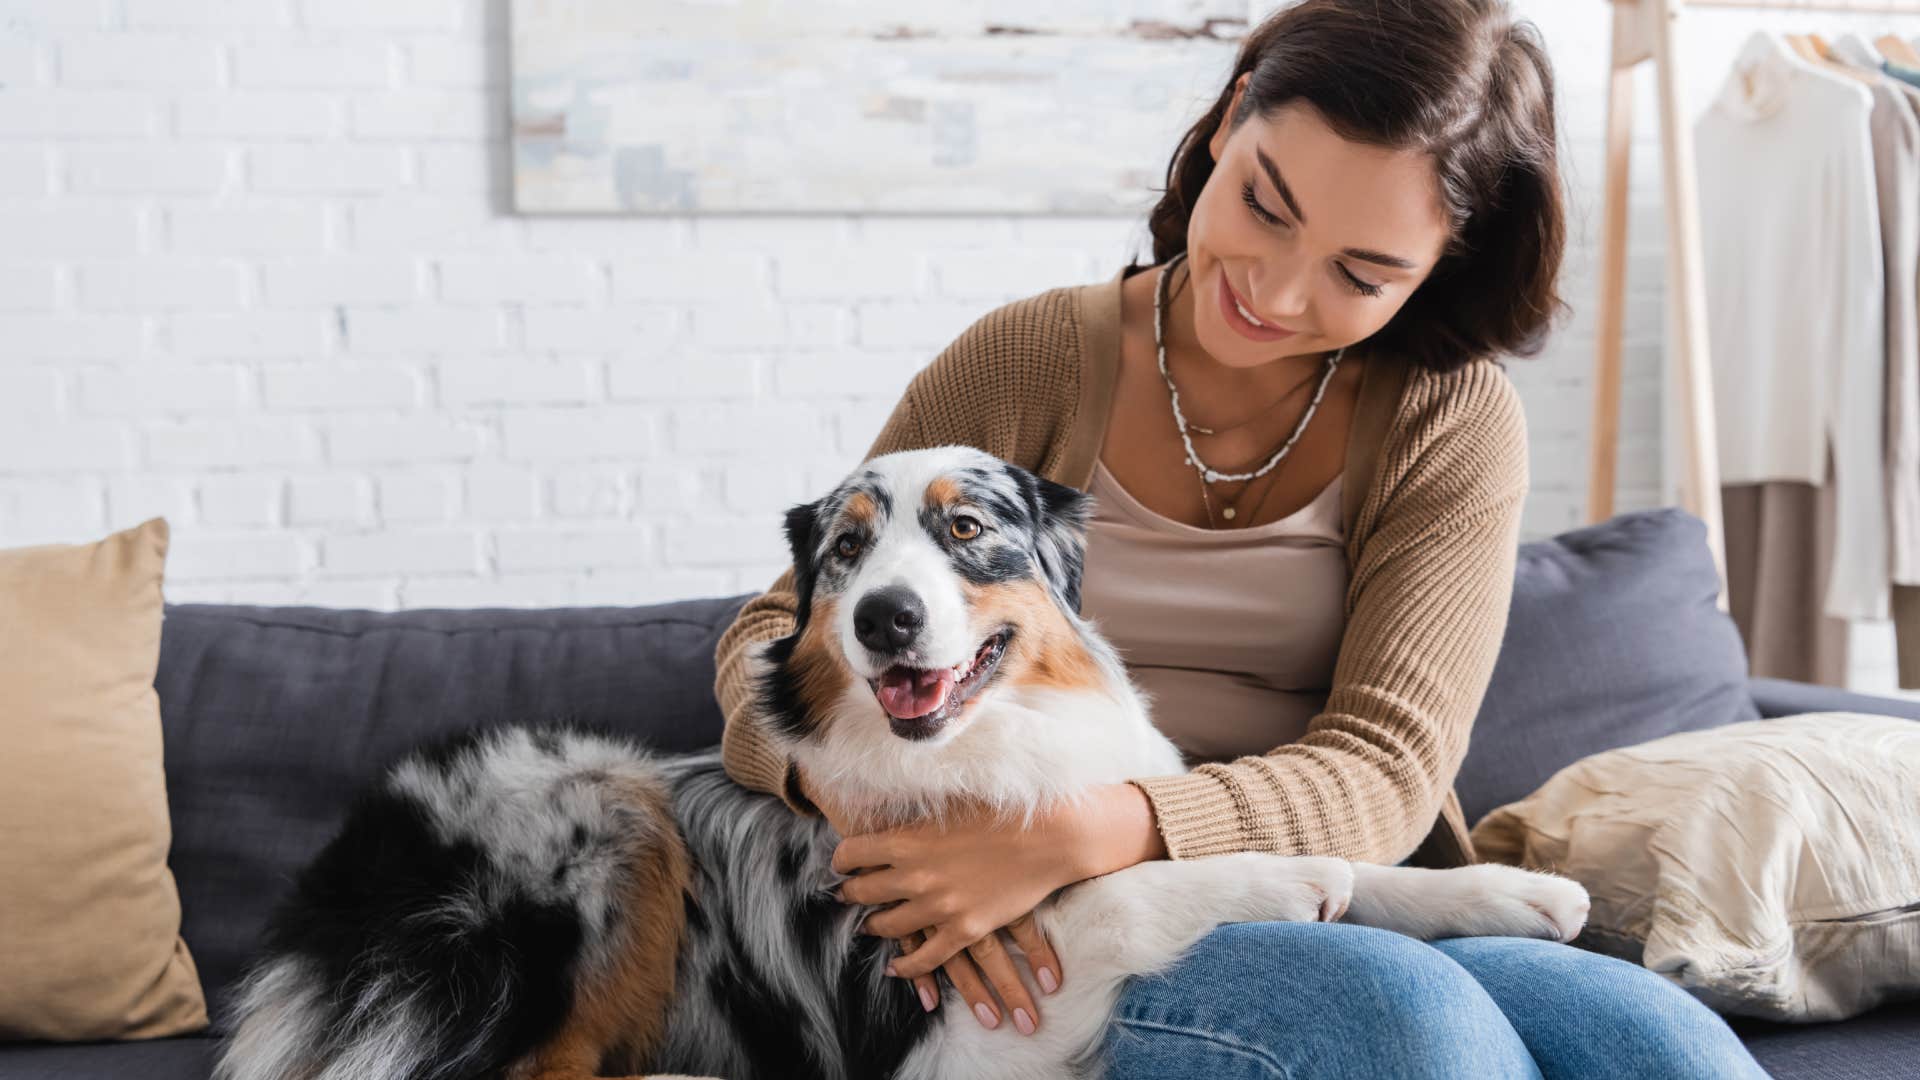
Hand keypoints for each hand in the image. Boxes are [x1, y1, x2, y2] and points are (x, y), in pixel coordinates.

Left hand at [795, 767, 987, 1022]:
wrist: (1050, 837)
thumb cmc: (1002, 811)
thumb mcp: (947, 803)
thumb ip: (914, 811)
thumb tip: (884, 802)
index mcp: (906, 840)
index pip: (850, 853)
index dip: (841, 860)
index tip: (842, 864)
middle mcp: (914, 876)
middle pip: (862, 891)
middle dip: (850, 893)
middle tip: (848, 894)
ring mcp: (938, 907)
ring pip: (887, 926)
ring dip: (873, 926)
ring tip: (869, 925)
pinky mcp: (964, 930)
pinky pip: (924, 959)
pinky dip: (906, 966)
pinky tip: (894, 967)